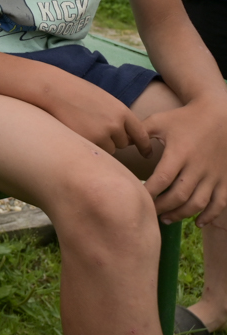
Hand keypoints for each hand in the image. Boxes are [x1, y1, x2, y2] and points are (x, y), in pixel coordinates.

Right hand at [44, 77, 152, 155]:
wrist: (55, 90)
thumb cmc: (77, 92)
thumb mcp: (104, 100)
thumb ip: (116, 116)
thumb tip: (124, 134)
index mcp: (122, 111)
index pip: (141, 134)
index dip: (144, 145)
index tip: (146, 154)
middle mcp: (116, 125)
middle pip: (122, 143)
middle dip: (112, 140)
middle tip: (95, 127)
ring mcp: (102, 134)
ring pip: (108, 149)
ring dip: (100, 143)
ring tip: (84, 127)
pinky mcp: (87, 141)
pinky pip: (94, 151)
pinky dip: (89, 145)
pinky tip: (78, 131)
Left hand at [143, 97, 226, 226]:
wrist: (220, 114)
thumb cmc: (184, 118)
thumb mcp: (159, 121)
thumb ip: (139, 133)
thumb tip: (120, 143)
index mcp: (180, 152)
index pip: (162, 179)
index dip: (149, 192)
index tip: (137, 197)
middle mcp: (198, 166)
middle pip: (179, 195)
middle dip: (162, 207)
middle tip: (149, 212)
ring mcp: (214, 174)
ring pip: (198, 202)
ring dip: (181, 214)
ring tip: (166, 218)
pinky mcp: (226, 178)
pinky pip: (220, 203)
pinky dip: (210, 216)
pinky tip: (197, 222)